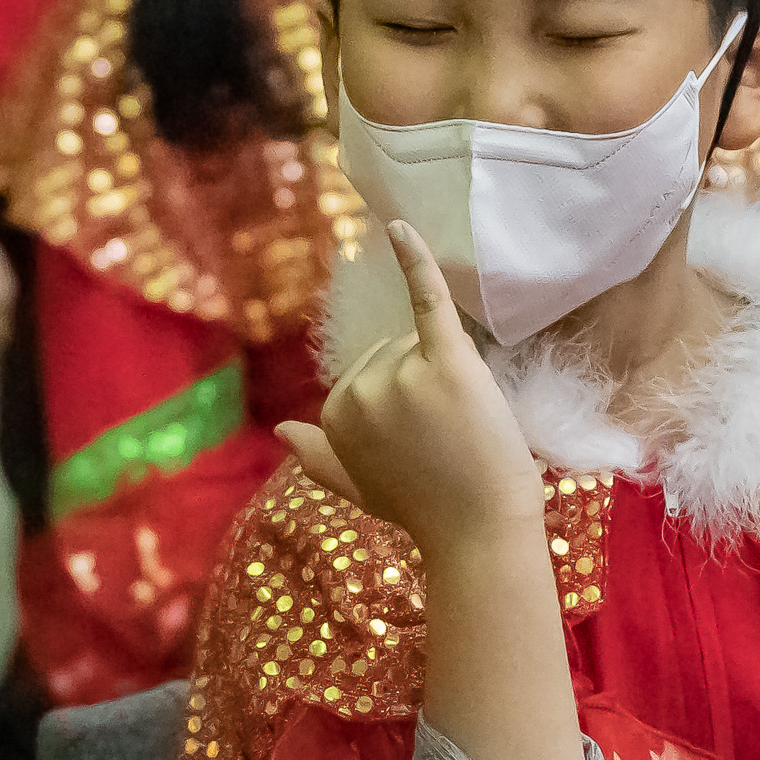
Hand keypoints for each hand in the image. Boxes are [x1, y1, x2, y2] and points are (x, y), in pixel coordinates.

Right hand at [278, 221, 546, 557]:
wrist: (480, 532)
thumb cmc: (425, 510)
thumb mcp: (358, 488)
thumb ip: (318, 460)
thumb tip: (280, 433)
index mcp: (332, 413)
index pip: (371, 372)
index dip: (404, 403)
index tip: (418, 446)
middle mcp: (359, 389)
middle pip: (395, 352)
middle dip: (424, 386)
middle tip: (446, 440)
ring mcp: (401, 373)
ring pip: (421, 344)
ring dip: (447, 375)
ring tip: (462, 429)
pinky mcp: (447, 361)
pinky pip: (427, 298)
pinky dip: (414, 259)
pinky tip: (400, 227)